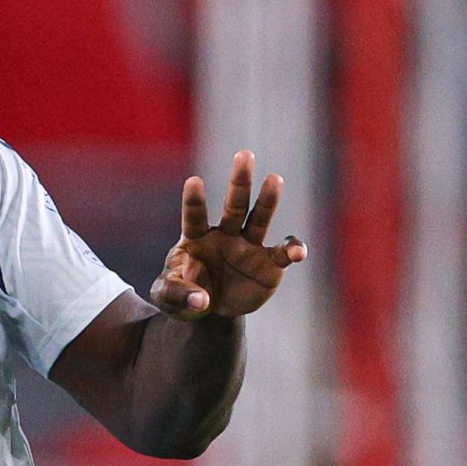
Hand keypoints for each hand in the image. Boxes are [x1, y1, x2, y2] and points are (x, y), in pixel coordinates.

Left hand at [152, 150, 304, 320]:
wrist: (210, 311)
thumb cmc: (183, 296)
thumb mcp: (168, 298)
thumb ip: (178, 295)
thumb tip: (201, 301)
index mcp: (197, 238)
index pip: (195, 216)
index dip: (195, 200)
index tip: (193, 181)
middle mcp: (225, 235)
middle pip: (233, 205)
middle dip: (239, 181)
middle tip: (244, 154)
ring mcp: (248, 247)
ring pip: (260, 219)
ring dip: (268, 200)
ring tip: (274, 180)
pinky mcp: (269, 264)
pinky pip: (283, 253)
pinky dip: (292, 249)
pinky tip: (298, 252)